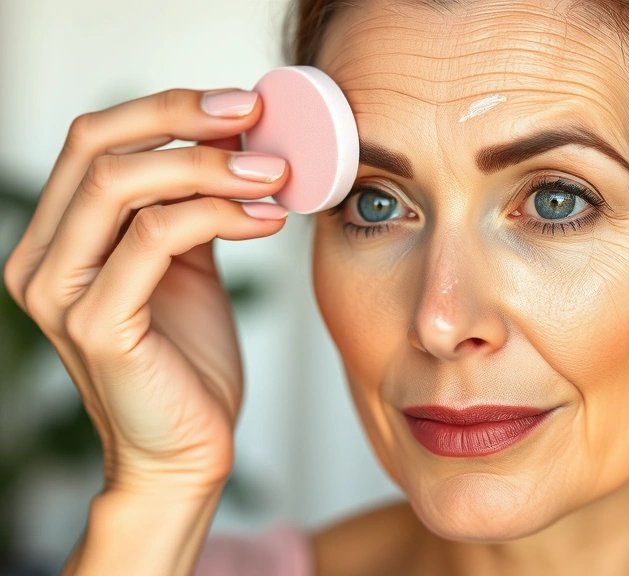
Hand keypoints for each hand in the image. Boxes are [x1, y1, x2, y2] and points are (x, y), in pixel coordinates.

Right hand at [3, 88, 289, 493]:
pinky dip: (218, 215)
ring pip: (119, 184)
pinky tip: (267, 220)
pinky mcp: (97, 326)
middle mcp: (42, 260)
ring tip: (274, 173)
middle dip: (181, 119)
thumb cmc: (189, 364)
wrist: (186, 452)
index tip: (240, 103)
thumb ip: (188, 208)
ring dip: (209, 167)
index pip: (93, 140)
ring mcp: (61, 294)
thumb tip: (233, 141)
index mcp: (58, 240)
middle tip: (253, 116)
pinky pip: (154, 239)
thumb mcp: (186, 268)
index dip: (165, 108)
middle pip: (95, 145)